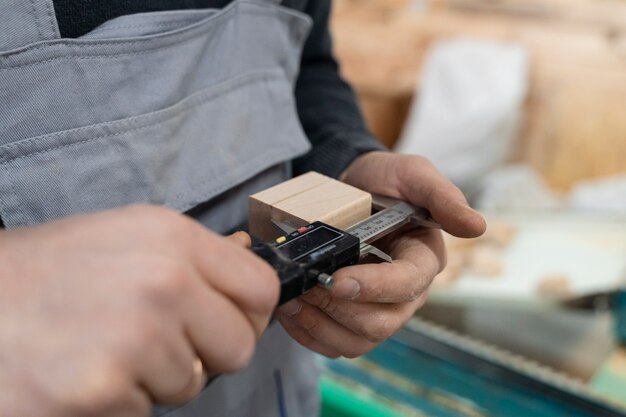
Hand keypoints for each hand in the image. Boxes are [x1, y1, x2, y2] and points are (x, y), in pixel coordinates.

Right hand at [0, 206, 277, 416]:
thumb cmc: (51, 270)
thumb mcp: (128, 236)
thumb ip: (193, 258)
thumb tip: (249, 267)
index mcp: (173, 239)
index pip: (262, 289)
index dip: (249, 313)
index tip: (226, 323)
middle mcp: (162, 284)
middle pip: (239, 346)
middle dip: (208, 354)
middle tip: (160, 343)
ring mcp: (134, 341)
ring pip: (190, 386)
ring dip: (155, 380)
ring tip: (105, 349)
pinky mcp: (102, 393)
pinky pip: (145, 413)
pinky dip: (120, 403)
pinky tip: (82, 372)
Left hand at [276, 151, 485, 357]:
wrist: (352, 186)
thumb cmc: (386, 180)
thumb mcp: (413, 174)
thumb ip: (442, 196)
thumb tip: (476, 226)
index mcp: (423, 260)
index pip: (407, 285)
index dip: (374, 288)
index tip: (337, 280)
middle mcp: (405, 293)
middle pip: (381, 323)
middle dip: (340, 308)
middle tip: (307, 285)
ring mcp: (377, 308)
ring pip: (356, 340)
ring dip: (320, 325)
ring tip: (293, 298)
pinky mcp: (351, 318)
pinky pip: (333, 343)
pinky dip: (308, 333)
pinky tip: (290, 311)